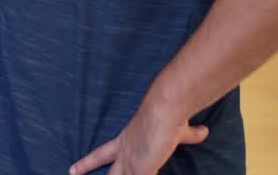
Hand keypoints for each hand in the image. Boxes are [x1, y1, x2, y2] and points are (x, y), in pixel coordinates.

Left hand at [70, 104, 207, 174]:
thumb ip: (189, 134)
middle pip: (105, 170)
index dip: (88, 163)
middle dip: (89, 172)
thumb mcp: (179, 129)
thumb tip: (204, 131)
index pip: (101, 154)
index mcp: (125, 141)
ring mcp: (131, 161)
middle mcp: (124, 152)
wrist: (165, 109)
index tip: (73, 170)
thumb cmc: (170, 116)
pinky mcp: (141, 168)